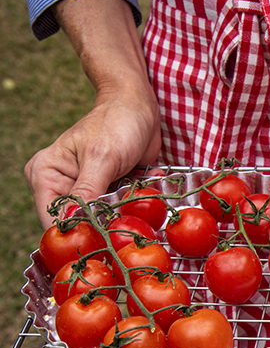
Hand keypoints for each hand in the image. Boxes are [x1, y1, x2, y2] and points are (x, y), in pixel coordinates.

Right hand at [23, 0, 160, 227]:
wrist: (139, 106)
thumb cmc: (117, 123)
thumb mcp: (102, 157)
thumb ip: (88, 192)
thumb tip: (77, 223)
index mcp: (46, 175)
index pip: (52, 217)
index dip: (75, 233)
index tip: (100, 242)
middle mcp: (62, 185)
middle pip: (79, 222)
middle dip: (104, 223)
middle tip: (126, 215)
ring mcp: (87, 190)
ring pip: (103, 218)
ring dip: (124, 212)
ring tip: (138, 192)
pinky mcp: (109, 190)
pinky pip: (120, 208)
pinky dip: (135, 202)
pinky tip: (145, 184)